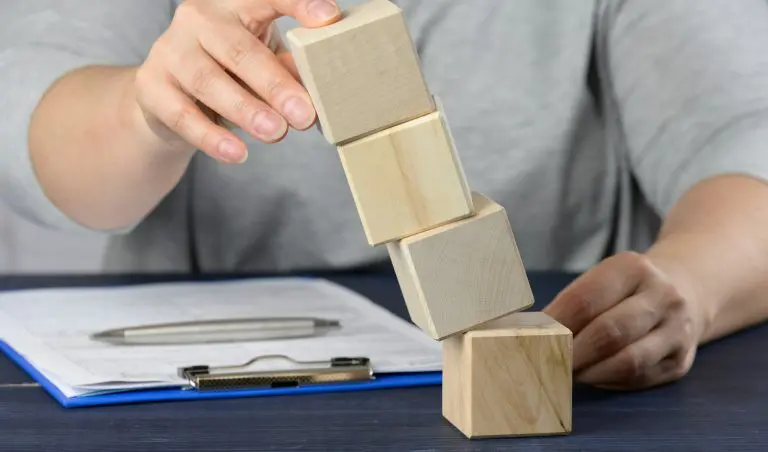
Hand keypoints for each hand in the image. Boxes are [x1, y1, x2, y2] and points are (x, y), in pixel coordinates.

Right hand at [132, 0, 340, 162]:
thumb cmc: (230, 74)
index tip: (329, 18)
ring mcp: (170, 50)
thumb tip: (322, 85)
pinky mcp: (151, 86)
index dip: (298, 5)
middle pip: (239, 50)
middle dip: (275, 84)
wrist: (169, 99)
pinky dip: (212, 137)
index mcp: (234, 5)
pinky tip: (237, 153)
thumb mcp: (263, 64)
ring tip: (276, 133)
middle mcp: (198, 19)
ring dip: (245, 110)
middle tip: (304, 114)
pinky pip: (183, 115)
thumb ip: (287, 69)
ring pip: (209, 81)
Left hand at [543, 251, 708, 389]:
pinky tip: (591, 377)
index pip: (585, 300)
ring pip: (628, 361)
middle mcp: (662, 296)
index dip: (556, 324)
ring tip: (566, 374)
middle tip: (545, 363)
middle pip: (608, 332)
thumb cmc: (626, 288)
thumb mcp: (603, 279)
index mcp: (632, 268)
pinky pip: (639, 378)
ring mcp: (676, 330)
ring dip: (590, 373)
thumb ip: (572, 303)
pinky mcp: (680, 361)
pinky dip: (608, 381)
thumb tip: (532, 333)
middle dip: (571, 353)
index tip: (530, 339)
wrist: (686, 289)